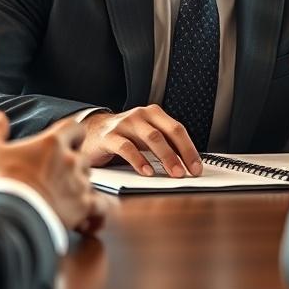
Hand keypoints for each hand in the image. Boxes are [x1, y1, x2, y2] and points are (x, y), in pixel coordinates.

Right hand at [0, 109, 107, 235]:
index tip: (66, 140)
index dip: (72, 134)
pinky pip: (98, 205)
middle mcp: (70, 161)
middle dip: (72, 164)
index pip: (74, 128)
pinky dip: (92, 208)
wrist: (6, 219)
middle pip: (82, 156)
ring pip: (88, 180)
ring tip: (61, 197)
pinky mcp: (82, 208)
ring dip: (78, 186)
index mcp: (52, 143)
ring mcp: (78, 184)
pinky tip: (81, 214)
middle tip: (55, 175)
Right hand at [80, 105, 202, 178]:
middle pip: (167, 132)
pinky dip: (139, 160)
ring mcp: (124, 123)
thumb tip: (186, 165)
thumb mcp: (145, 138)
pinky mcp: (109, 136)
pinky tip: (147, 172)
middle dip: (181, 153)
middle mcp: (141, 115)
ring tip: (174, 173)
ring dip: (166, 157)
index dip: (189, 149)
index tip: (197, 167)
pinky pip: (127, 147)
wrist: (92, 133)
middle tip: (189, 172)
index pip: (178, 130)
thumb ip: (163, 146)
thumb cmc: (124, 137)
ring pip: (151, 138)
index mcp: (153, 114)